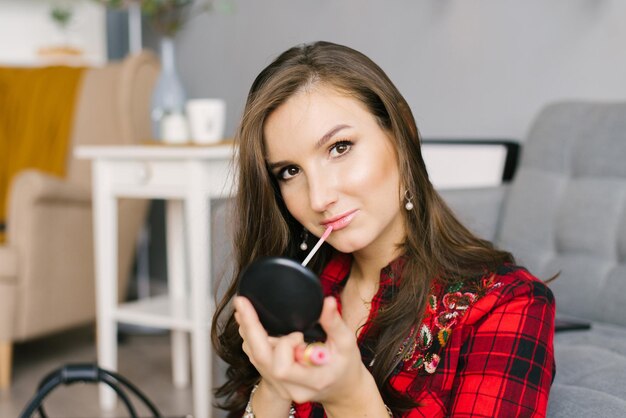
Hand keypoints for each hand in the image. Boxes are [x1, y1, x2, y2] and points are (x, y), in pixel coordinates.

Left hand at [233, 295, 369, 405]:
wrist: (342, 388)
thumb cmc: (345, 367)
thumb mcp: (346, 344)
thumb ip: (335, 323)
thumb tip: (327, 302)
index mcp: (311, 380)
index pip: (283, 367)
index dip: (285, 345)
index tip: (298, 333)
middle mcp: (291, 387)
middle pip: (261, 358)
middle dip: (251, 328)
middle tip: (242, 304)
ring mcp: (281, 385)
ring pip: (255, 358)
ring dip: (249, 332)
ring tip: (243, 309)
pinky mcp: (274, 379)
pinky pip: (257, 358)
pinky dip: (251, 339)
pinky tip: (249, 322)